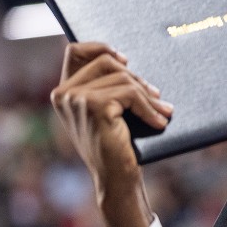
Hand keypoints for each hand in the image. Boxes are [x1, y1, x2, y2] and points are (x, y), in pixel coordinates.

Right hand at [50, 42, 172, 226]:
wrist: (115, 179)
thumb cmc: (116, 146)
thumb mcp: (109, 111)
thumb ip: (107, 87)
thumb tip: (126, 59)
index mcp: (63, 92)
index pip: (76, 51)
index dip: (101, 47)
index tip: (126, 60)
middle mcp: (63, 93)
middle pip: (107, 62)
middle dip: (136, 78)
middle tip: (157, 97)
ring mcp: (76, 99)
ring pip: (123, 78)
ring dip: (148, 96)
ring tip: (163, 110)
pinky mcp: (94, 106)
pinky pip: (130, 93)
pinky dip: (150, 108)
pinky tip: (160, 122)